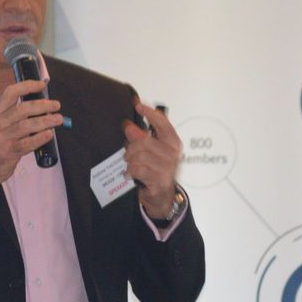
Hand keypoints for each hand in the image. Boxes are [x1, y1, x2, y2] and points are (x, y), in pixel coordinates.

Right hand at [0, 80, 61, 203]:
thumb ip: (13, 116)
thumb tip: (41, 107)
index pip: (10, 93)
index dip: (27, 86)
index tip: (42, 84)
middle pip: (23, 109)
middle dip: (43, 105)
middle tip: (56, 105)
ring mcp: (1, 138)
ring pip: (27, 125)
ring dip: (46, 121)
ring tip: (58, 119)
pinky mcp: (7, 152)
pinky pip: (28, 143)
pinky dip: (40, 138)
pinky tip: (49, 134)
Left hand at [123, 100, 180, 218]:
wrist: (162, 196)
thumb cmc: (155, 170)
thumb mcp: (148, 151)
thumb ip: (140, 137)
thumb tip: (128, 125)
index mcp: (173, 142)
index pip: (162, 123)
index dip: (150, 113)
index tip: (138, 105)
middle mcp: (173, 154)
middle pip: (144, 141)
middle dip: (131, 148)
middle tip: (128, 155)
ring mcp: (168, 168)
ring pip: (139, 156)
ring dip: (130, 162)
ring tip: (130, 166)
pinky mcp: (160, 180)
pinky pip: (138, 169)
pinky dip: (130, 172)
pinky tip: (130, 175)